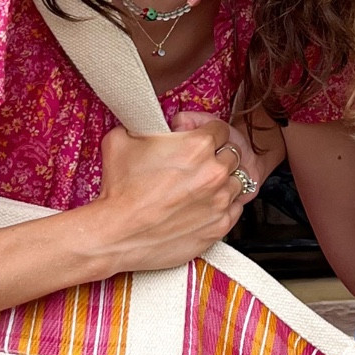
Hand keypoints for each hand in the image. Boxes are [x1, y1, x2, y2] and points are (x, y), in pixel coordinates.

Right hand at [94, 116, 249, 271]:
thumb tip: (147, 120)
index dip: (208, 132)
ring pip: (238, 182)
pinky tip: (206, 205)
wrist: (116, 234)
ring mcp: (220, 201)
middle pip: (233, 154)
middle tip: (201, 163)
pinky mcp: (219, 226)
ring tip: (203, 186)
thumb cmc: (119, 191)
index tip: (201, 139)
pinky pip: (236, 209)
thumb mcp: (121, 139)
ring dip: (224, 181)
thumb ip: (144, 123)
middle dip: (218, 156)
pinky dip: (224, 206)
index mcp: (198, 146)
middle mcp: (214, 172)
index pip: (221, 129)